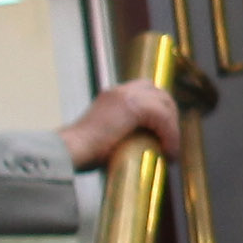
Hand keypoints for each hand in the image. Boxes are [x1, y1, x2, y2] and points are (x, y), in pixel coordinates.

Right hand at [56, 78, 186, 170]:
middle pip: (159, 93)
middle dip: (170, 115)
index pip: (145, 89)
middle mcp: (120, 91)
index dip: (159, 107)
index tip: (164, 128)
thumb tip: (138, 147)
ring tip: (171, 149)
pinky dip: (170, 135)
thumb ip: (120, 133)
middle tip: (172, 140)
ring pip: (164, 104)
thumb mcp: (104, 135)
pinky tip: (168, 152)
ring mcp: (126, 96)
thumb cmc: (82, 153)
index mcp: (112, 95)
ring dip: (172, 127)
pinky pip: (163, 118)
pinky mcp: (133, 107)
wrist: (70, 150)